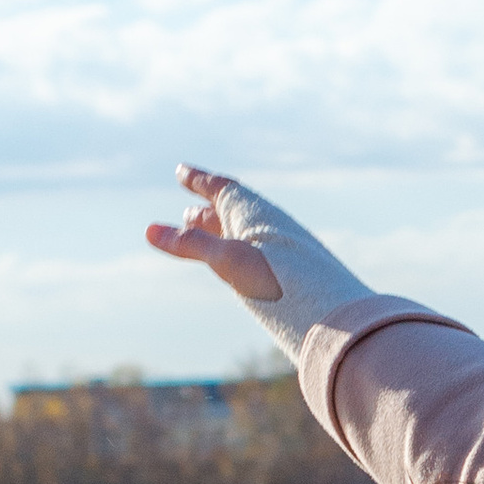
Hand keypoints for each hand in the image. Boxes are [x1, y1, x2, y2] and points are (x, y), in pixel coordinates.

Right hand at [144, 163, 318, 304]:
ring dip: (221, 229)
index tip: (182, 171)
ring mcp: (281, 250)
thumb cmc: (280, 282)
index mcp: (255, 213)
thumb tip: (149, 231)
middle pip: (232, 211)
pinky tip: (238, 261)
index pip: (222, 188)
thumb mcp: (228, 259)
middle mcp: (269, 226)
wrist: (334, 312)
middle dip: (208, 209)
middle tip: (190, 207)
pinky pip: (257, 252)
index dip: (200, 179)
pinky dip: (237, 249)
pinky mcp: (291, 273)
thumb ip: (191, 244)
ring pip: (243, 232)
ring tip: (202, 228)